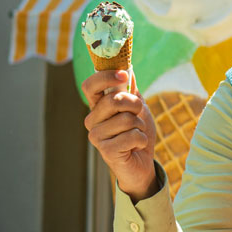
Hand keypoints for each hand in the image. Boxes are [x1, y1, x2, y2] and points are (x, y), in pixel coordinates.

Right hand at [82, 70, 158, 200]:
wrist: (141, 164)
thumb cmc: (137, 134)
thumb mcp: (136, 108)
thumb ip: (130, 90)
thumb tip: (127, 67)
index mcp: (96, 107)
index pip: (90, 86)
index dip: (106, 77)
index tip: (124, 75)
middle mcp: (92, 120)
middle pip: (114, 100)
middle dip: (135, 105)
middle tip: (139, 115)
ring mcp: (96, 136)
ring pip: (127, 119)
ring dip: (140, 126)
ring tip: (136, 134)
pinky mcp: (106, 151)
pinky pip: (132, 136)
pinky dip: (141, 139)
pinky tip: (136, 146)